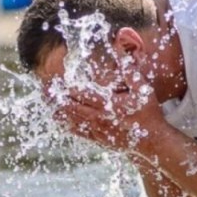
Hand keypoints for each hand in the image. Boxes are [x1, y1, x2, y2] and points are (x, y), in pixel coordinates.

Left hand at [52, 57, 166, 152]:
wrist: (152, 143)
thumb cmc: (149, 114)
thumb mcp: (144, 89)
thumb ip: (131, 71)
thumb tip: (121, 53)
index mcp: (109, 105)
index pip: (82, 94)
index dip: (67, 87)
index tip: (57, 79)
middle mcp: (100, 119)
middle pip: (71, 108)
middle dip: (56, 98)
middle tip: (44, 89)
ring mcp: (98, 131)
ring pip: (71, 121)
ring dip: (58, 111)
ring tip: (47, 102)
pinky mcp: (98, 140)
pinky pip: (77, 132)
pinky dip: (66, 124)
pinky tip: (59, 118)